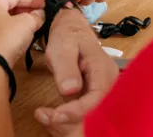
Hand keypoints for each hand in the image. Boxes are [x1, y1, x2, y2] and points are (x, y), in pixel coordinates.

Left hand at [0, 0, 45, 66]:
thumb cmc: (8, 39)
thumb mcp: (27, 24)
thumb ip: (36, 16)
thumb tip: (39, 14)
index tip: (45, 3)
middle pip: (9, 5)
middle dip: (26, 8)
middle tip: (41, 13)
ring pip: (5, 18)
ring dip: (21, 19)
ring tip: (35, 23)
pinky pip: (1, 29)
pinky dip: (14, 28)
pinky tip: (24, 34)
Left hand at [34, 9, 118, 134]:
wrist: (71, 29)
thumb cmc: (68, 35)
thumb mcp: (62, 46)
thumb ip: (66, 67)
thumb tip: (71, 90)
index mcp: (103, 71)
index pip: (96, 99)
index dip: (77, 112)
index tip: (55, 115)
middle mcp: (108, 84)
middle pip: (96, 114)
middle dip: (71, 121)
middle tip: (45, 116)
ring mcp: (102, 91)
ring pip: (90, 118)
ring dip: (67, 123)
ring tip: (44, 115)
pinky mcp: (92, 97)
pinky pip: (84, 114)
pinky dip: (67, 119)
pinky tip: (51, 115)